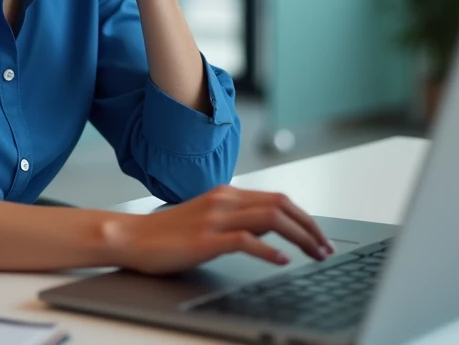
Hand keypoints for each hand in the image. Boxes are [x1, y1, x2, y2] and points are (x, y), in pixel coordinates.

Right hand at [109, 185, 333, 274]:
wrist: (131, 238)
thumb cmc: (167, 233)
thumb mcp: (207, 219)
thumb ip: (236, 218)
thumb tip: (270, 230)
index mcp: (227, 194)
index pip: (278, 198)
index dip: (305, 217)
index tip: (320, 237)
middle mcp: (225, 200)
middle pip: (282, 205)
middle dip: (310, 227)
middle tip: (326, 248)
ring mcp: (216, 218)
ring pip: (271, 219)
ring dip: (300, 237)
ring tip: (315, 255)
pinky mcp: (205, 239)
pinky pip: (246, 240)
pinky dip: (269, 252)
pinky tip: (281, 263)